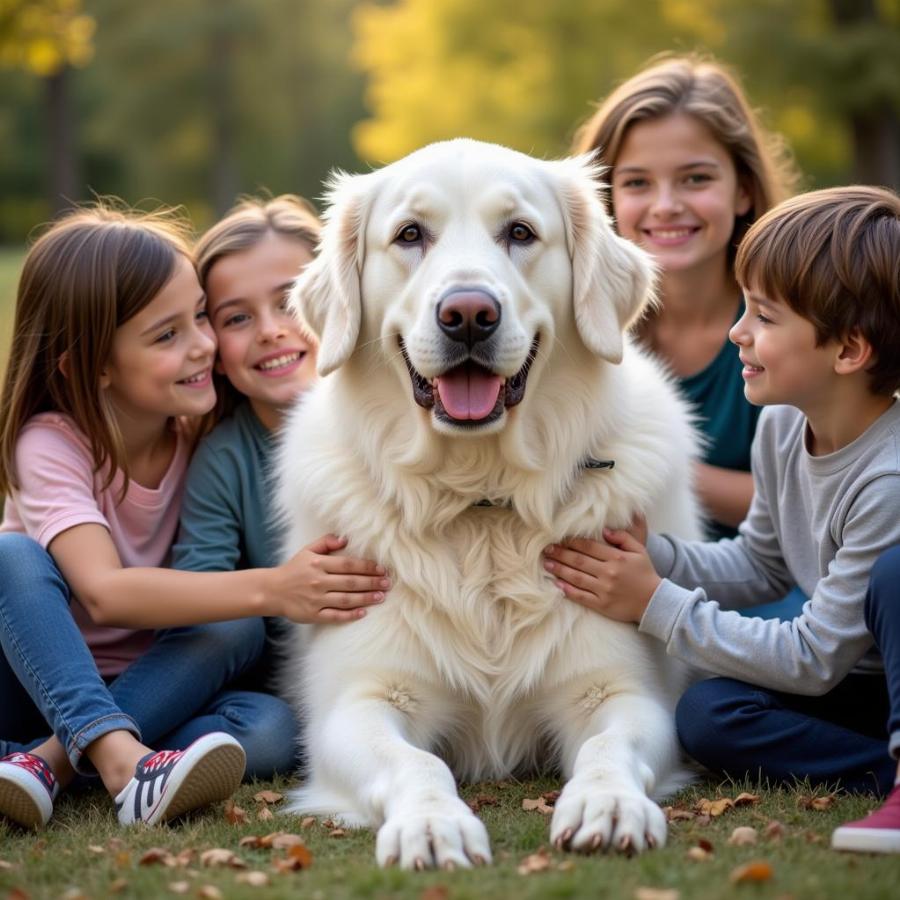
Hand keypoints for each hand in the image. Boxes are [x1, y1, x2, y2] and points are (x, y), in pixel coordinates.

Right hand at [271, 534, 390, 623]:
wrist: (272, 590)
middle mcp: (318, 581)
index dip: (367, 567)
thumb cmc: (294, 569)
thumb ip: (326, 542)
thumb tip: (345, 539)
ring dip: (366, 598)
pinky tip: (363, 612)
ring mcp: (316, 599)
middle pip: (351, 582)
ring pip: (346, 599)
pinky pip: (334, 616)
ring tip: (381, 597)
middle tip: (388, 583)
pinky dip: (350, 615)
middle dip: (372, 582)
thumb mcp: (307, 551)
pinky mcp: (313, 615)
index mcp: (318, 564)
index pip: (348, 565)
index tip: (381, 569)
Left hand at [542, 526, 659, 623]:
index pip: (588, 546)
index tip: (559, 539)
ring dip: (559, 570)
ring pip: (576, 577)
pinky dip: (567, 590)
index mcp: (616, 558)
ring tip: (547, 564)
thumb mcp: (639, 551)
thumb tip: (604, 530)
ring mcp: (604, 590)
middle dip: (560, 554)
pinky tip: (557, 584)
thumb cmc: (645, 574)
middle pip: (578, 561)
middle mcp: (608, 572)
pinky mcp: (601, 605)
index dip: (571, 542)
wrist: (654, 602)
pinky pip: (581, 596)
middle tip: (546, 550)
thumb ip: (623, 538)